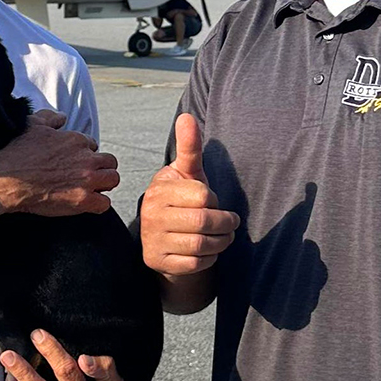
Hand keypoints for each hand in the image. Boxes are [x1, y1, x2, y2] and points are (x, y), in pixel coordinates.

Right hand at [0, 111, 118, 218]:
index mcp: (75, 140)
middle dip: (101, 168)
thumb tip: (62, 117)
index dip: (84, 154)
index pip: (93, 146)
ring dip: (104, 184)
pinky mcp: (82, 200)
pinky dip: (97, 204)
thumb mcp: (32, 125)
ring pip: (112, 180)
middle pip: (110, 161)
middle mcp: (85, 158)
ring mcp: (86, 180)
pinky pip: (104, 203)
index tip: (74, 162)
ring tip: (91, 189)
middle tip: (88, 176)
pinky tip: (85, 204)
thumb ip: (50, 118)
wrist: (4, 182)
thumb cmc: (15, 154)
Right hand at [139, 113, 238, 276]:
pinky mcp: (157, 262)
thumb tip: (187, 117)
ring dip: (221, 242)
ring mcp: (152, 240)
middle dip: (225, 223)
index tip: (214, 202)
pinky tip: (207, 252)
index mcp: (160, 189)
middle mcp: (150, 214)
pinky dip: (209, 259)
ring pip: (201, 244)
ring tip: (223, 236)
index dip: (215, 200)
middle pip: (204, 221)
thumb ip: (190, 148)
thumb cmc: (184, 202)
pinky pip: (195, 263)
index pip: (203, 195)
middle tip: (230, 223)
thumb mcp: (189, 175)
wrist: (167, 241)